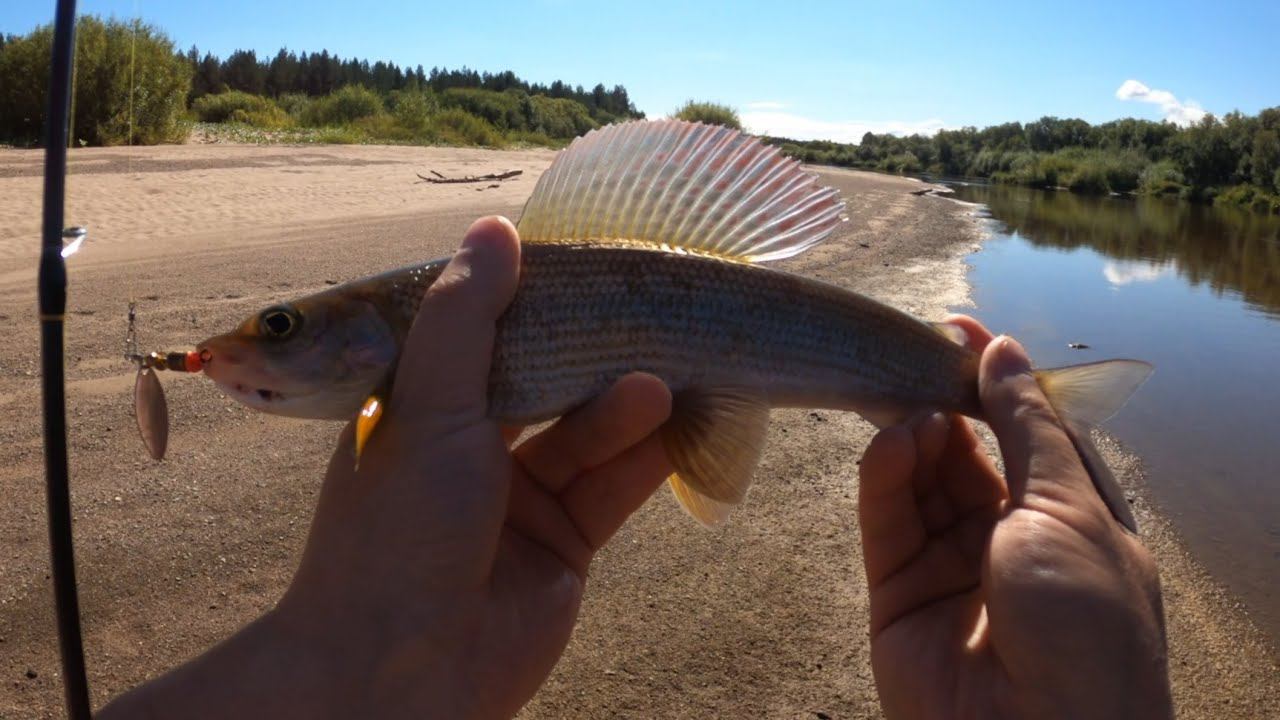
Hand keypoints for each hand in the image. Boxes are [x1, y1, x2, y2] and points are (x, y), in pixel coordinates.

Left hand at [99, 217, 673, 718]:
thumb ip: (465, 318)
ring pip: (587, 431)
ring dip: (624, 404)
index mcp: (421, 405)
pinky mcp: (566, 542)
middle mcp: (470, 446)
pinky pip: (614, 485)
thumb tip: (494, 228)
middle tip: (647, 315)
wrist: (400, 675)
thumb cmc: (396, 531)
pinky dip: (646, 453)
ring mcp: (519, 496)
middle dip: (594, 352)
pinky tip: (672, 419)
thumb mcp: (426, 407)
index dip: (535, 298)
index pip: (485, 332)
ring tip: (662, 380)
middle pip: (546, 379)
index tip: (590, 263)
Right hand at [857, 316, 1171, 719]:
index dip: (996, 382)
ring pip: (921, 480)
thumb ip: (1026, 426)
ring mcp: (952, 566)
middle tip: (911, 351)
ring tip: (905, 403)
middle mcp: (1011, 538)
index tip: (959, 328)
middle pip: (967, 450)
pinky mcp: (898, 592)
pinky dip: (884, 476)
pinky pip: (886, 520)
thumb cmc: (1083, 622)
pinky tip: (890, 442)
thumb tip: (1004, 350)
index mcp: (1072, 518)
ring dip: (913, 434)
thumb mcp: (1071, 508)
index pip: (1027, 432)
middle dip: (943, 399)